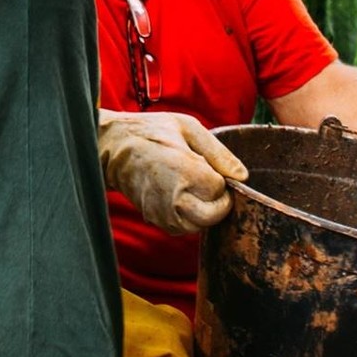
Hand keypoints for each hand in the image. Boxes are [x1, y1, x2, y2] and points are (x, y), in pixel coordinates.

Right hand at [98, 110, 248, 234]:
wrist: (113, 147)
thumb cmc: (152, 132)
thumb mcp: (189, 128)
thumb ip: (219, 153)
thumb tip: (243, 176)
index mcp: (184, 170)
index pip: (220, 189)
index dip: (221, 179)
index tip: (208, 165)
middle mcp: (173, 196)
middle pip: (214, 215)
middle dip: (219, 201)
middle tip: (209, 182)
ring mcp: (162, 212)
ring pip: (200, 225)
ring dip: (205, 210)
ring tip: (195, 188)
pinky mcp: (155, 220)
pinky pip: (184, 228)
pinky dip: (190, 217)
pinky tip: (183, 196)